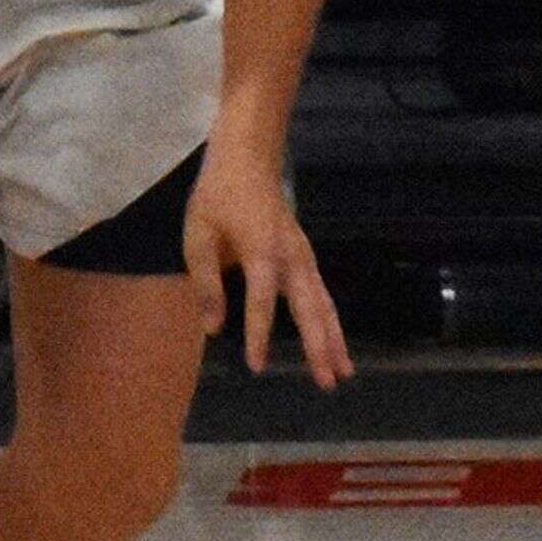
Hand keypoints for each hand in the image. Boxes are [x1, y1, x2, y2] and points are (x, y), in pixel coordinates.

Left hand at [183, 136, 353, 391]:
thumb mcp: (198, 236)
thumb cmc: (217, 195)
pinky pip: (321, 293)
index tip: (257, 367)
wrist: (248, 157)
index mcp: (261, 251)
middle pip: (310, 308)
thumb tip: (213, 328)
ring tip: (343, 372)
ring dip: (334, 338)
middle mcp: (290, 257)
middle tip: (328, 383)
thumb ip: (206, 283)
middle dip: (319, 346)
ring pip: (323, 303)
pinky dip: (330, 319)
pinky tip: (334, 341)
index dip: (258, 335)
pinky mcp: (305, 255)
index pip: (262, 302)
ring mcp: (303, 255)